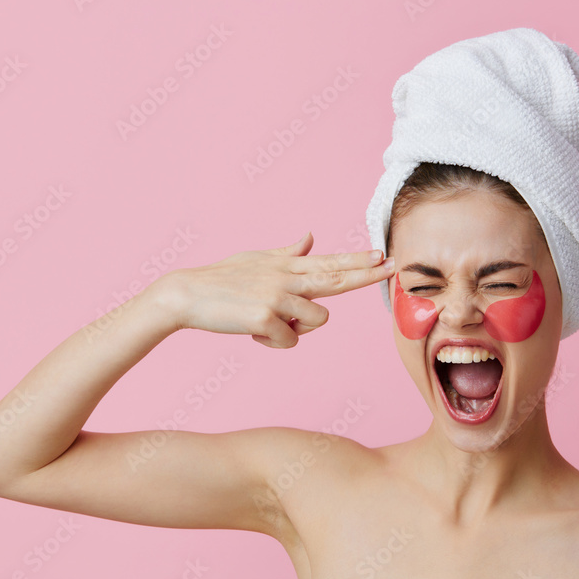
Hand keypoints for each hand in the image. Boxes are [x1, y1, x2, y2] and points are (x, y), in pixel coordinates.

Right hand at [159, 232, 393, 348]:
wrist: (186, 295)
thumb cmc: (220, 280)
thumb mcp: (255, 259)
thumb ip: (287, 252)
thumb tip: (310, 236)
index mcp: (285, 264)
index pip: (329, 262)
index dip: (357, 261)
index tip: (382, 255)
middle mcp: (285, 277)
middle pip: (335, 278)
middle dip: (366, 274)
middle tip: (391, 267)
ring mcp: (277, 296)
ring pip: (316, 321)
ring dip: (296, 329)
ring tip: (267, 323)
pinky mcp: (265, 317)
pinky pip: (289, 340)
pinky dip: (273, 342)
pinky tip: (252, 331)